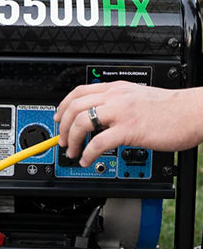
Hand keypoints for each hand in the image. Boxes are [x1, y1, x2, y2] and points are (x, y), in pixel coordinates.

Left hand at [53, 81, 202, 165]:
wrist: (194, 112)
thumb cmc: (171, 109)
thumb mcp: (138, 97)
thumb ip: (118, 103)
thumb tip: (100, 116)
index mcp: (117, 88)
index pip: (79, 91)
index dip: (63, 106)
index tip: (59, 119)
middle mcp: (116, 97)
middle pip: (74, 107)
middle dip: (63, 127)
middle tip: (63, 141)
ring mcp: (122, 112)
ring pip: (82, 122)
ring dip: (72, 140)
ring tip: (74, 152)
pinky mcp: (130, 129)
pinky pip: (99, 143)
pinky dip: (88, 153)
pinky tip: (88, 159)